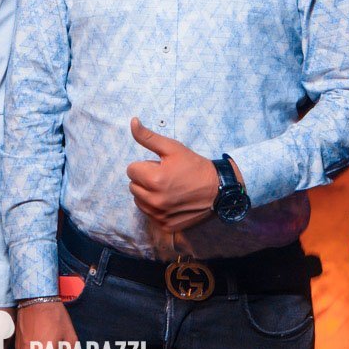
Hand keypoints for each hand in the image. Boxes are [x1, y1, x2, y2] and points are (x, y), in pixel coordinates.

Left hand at [126, 117, 219, 231]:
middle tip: (165, 176)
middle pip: (133, 186)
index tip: (160, 166)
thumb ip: (148, 137)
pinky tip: (170, 201)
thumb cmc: (194, 166)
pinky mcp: (165, 226)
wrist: (218, 190)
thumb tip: (132, 121)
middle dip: (145, 179)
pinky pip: (149, 215)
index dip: (145, 165)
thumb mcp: (172, 148)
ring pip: (139, 201)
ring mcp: (160, 215)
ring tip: (167, 188)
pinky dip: (156, 208)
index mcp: (154, 179)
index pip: (131, 170)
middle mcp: (155, 200)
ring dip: (147, 194)